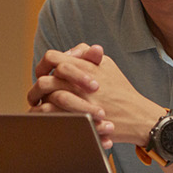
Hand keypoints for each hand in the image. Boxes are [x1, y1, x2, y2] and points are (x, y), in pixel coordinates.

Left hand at [28, 45, 163, 147]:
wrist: (138, 116)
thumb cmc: (121, 91)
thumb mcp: (108, 65)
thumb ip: (88, 55)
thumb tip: (69, 51)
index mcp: (85, 67)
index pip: (52, 58)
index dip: (43, 65)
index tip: (44, 73)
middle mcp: (79, 84)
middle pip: (44, 81)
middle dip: (35, 88)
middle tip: (35, 94)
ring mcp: (78, 103)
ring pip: (45, 101)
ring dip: (37, 104)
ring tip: (36, 107)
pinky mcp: (79, 120)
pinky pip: (52, 118)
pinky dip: (44, 117)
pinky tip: (44, 118)